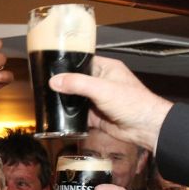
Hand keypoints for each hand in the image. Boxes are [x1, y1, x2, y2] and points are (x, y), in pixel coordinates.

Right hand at [48, 55, 173, 153]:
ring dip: (65, 101)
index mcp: (106, 69)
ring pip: (76, 98)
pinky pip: (78, 114)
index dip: (68, 63)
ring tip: (46, 99)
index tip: (50, 67)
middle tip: (44, 85)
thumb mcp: (102, 89)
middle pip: (76, 80)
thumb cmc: (132, 103)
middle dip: (63, 84)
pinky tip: (57, 116)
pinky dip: (70, 116)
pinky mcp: (95, 115)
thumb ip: (78, 83)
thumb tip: (55, 81)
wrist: (144, 127)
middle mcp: (101, 82)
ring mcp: (97, 99)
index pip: (83, 61)